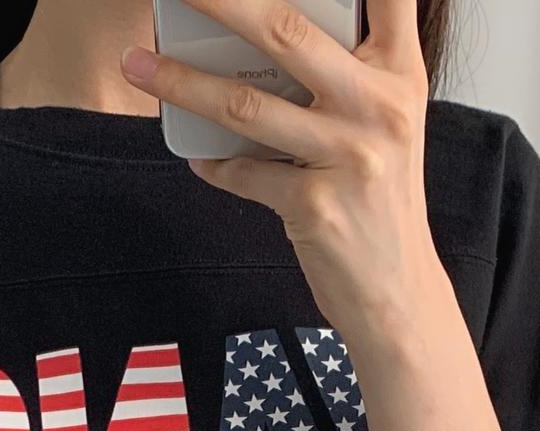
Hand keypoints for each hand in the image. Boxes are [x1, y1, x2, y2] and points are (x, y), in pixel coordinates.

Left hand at [121, 0, 453, 348]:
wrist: (398, 292)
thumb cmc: (382, 199)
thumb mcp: (388, 123)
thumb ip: (352, 71)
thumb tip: (268, 29)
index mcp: (400, 75)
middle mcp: (380, 108)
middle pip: (285, 30)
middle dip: (219, 1)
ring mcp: (348, 158)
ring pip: (246, 104)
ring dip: (182, 83)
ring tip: (139, 65)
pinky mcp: (316, 208)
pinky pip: (244, 173)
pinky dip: (216, 163)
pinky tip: (201, 156)